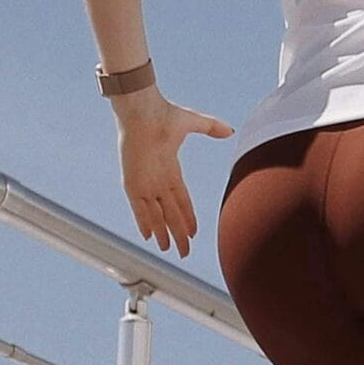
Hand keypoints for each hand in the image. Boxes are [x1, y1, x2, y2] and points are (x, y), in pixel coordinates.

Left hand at [113, 87, 232, 257]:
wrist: (143, 113)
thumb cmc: (163, 114)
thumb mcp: (192, 122)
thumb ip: (211, 128)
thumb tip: (230, 131)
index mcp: (170, 168)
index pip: (181, 198)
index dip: (188, 215)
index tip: (193, 231)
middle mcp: (158, 179)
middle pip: (171, 213)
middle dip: (178, 233)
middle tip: (184, 251)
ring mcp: (145, 183)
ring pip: (157, 215)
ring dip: (163, 233)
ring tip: (168, 250)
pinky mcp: (133, 183)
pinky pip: (139, 209)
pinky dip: (145, 222)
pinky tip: (149, 236)